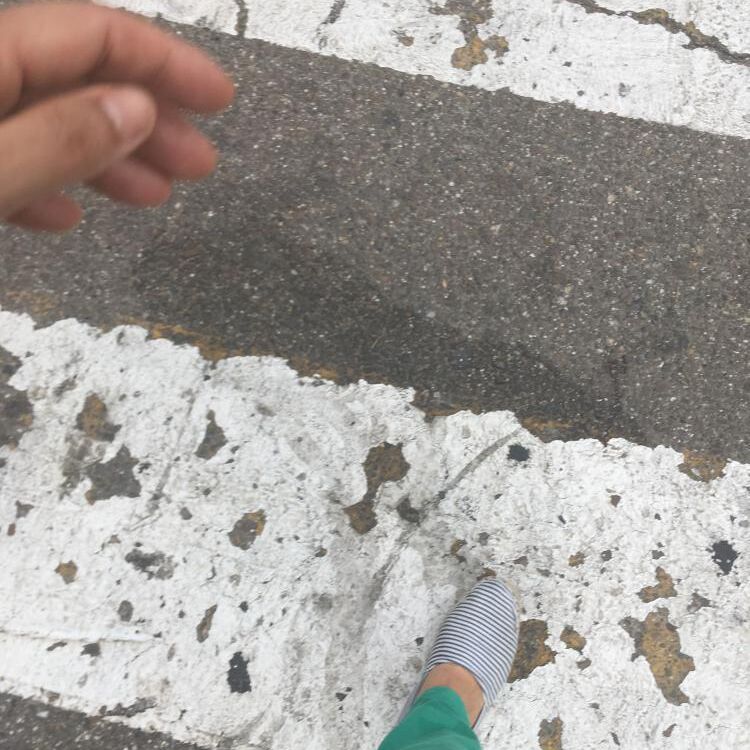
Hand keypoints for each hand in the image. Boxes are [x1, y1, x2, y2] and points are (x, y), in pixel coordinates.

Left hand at [0, 2, 234, 230]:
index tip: (219, 98)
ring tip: (155, 192)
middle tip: (198, 161)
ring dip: (107, 155)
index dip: (165, 62)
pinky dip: (45, 178)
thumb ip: (60, 139)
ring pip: (42, 120)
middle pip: (74, 78)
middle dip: (147, 118)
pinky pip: (4, 154)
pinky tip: (69, 213)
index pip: (92, 36)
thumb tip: (135, 110)